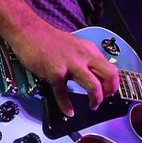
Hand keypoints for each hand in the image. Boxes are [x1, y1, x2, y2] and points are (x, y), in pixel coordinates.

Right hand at [6, 21, 120, 115]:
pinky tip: (69, 111)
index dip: (113, 83)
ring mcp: (70, 65)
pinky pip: (63, 93)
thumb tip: (95, 73)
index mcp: (90, 50)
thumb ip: (85, 58)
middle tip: (104, 98)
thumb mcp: (75, 46)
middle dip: (110, 91)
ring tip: (93, 106)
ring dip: (96, 99)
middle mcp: (84, 57)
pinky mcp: (55, 73)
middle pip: (109, 75)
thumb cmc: (49, 40)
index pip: (111, 68)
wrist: (28, 31)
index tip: (108, 91)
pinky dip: (66, 105)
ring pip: (93, 86)